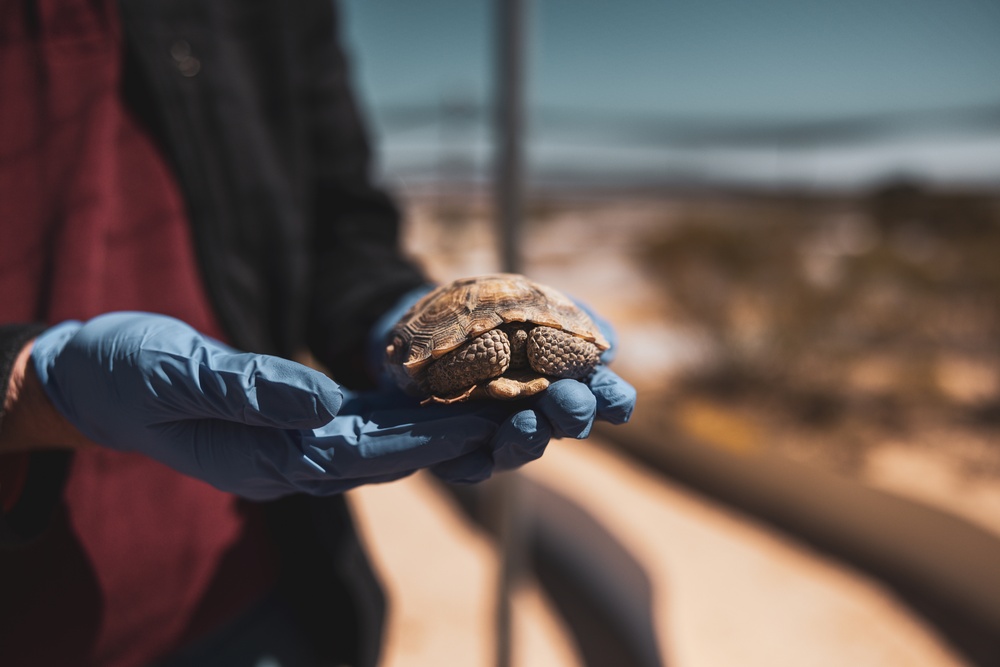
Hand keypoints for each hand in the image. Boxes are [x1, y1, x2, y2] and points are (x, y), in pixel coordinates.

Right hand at [29, 312, 523, 499]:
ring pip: (376, 445)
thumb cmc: (127, 375)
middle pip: (383, 455)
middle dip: (448, 439)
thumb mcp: (178, 374)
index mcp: (261, 458)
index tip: (480, 423)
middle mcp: (284, 463)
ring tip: (491, 407)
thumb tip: (323, 400)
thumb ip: (248, 390)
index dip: (423, 438)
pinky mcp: (287, 428)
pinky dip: (397, 414)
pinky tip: (432, 395)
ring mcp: (286, 450)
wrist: (91, 383)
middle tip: (513, 418)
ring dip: (433, 430)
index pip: (360, 452)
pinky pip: (353, 427)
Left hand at [363, 286, 636, 482]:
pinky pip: (467, 466)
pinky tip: (470, 455)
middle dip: (572, 414)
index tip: (616, 401)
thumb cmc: (492, 311)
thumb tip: (607, 345)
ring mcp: (500, 434)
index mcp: (565, 380)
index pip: (600, 397)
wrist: (428, 321)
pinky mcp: (458, 451)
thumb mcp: (531, 300)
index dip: (611, 400)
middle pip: (565, 424)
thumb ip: (572, 317)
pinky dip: (470, 463)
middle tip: (569, 400)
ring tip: (527, 422)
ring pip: (519, 447)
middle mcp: (539, 412)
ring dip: (527, 438)